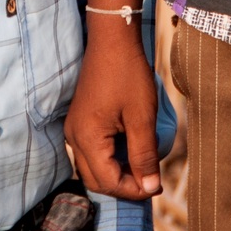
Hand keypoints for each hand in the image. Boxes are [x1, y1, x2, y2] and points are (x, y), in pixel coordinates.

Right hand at [65, 30, 162, 200]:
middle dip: (124, 186)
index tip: (156, 186)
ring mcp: (74, 128)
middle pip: (96, 180)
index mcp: (87, 138)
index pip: (107, 182)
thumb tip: (150, 188)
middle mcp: (73, 137)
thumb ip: (144, 156)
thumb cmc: (128, 74)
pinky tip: (131, 150)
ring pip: (93, 167)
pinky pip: (92, 151)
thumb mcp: (142, 117)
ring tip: (144, 167)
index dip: (133, 190)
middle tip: (151, 181)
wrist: (112, 40)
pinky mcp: (80, 120)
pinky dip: (110, 158)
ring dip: (117, 173)